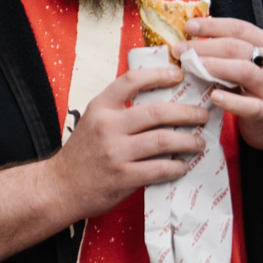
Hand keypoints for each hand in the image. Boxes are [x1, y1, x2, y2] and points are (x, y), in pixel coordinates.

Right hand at [43, 62, 206, 219]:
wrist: (60, 187)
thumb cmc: (82, 154)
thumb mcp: (93, 121)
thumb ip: (119, 109)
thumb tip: (160, 101)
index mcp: (100, 107)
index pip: (132, 80)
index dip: (159, 74)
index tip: (178, 75)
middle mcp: (108, 127)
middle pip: (157, 112)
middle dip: (187, 112)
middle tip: (201, 115)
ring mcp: (116, 153)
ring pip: (163, 140)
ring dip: (188, 140)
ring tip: (199, 142)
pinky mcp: (123, 177)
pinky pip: (160, 168)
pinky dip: (177, 166)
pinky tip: (183, 165)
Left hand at [181, 16, 262, 154]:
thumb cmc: (260, 88)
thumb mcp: (251, 63)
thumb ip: (228, 51)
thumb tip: (191, 39)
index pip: (238, 28)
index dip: (212, 25)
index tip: (188, 26)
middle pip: (237, 48)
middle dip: (206, 46)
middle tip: (180, 50)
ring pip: (244, 71)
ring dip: (217, 66)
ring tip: (194, 66)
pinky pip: (247, 105)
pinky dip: (230, 101)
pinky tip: (213, 96)